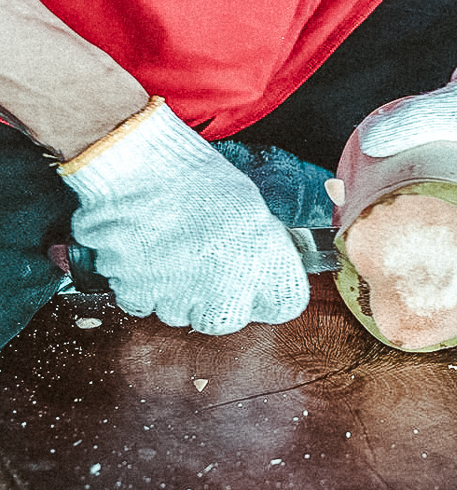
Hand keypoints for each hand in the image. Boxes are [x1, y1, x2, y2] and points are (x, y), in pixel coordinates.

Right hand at [58, 99, 308, 333]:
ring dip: (180, 289)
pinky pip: (146, 302)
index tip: (262, 279)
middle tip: (208, 260)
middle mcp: (227, 295)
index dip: (272, 291)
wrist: (138, 171)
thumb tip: (264, 258)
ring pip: (184, 312)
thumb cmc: (195, 180)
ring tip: (173, 247)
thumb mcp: (250, 207)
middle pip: (229, 318)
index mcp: (264, 266)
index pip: (285, 304)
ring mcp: (181, 302)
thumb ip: (262, 245)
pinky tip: (148, 252)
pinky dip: (145, 284)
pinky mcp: (140, 300)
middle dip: (220, 296)